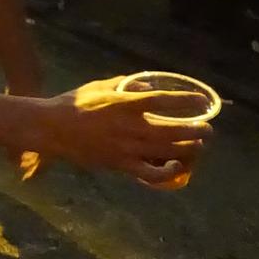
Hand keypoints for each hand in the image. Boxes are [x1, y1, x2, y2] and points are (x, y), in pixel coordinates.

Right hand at [29, 76, 210, 185]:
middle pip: (173, 130)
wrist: (51, 128)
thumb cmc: (72, 104)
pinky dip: (168, 172)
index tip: (200, 100)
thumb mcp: (98, 87)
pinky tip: (177, 167)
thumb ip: (124, 85)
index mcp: (125, 104)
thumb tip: (146, 86)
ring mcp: (126, 147)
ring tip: (198, 145)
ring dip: (188, 148)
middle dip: (196, 130)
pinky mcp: (120, 164)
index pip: (164, 100)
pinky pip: (151, 173)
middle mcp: (130, 126)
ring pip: (167, 151)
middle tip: (208, 129)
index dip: (186, 100)